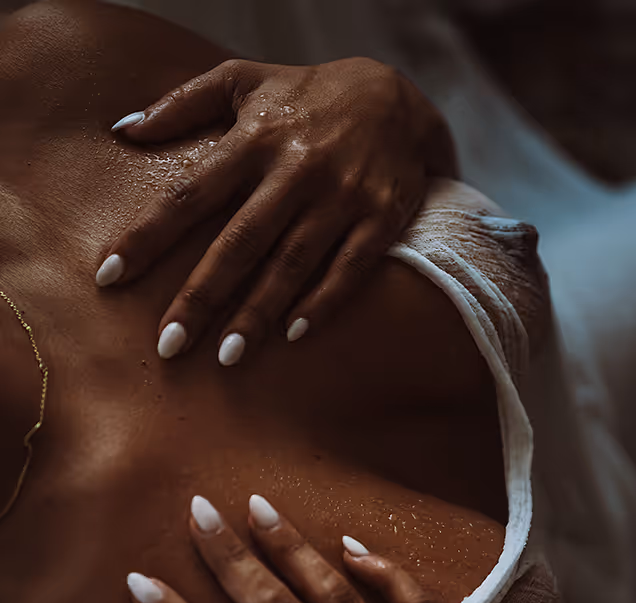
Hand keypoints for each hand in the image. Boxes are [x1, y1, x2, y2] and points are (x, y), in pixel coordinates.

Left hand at [98, 57, 457, 366]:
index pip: (189, 193)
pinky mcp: (382, 216)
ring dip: (258, 313)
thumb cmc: (306, 96)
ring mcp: (342, 195)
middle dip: (201, 296)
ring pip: (292, 262)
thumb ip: (182, 103)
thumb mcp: (243, 82)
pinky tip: (294, 334)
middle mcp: (295, 169)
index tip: (110, 276)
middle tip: (169, 345)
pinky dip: (324, 302)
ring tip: (228, 357)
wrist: (395, 96)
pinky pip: (351, 267)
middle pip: (239, 241)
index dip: (148, 236)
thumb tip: (123, 131)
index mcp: (254, 139)